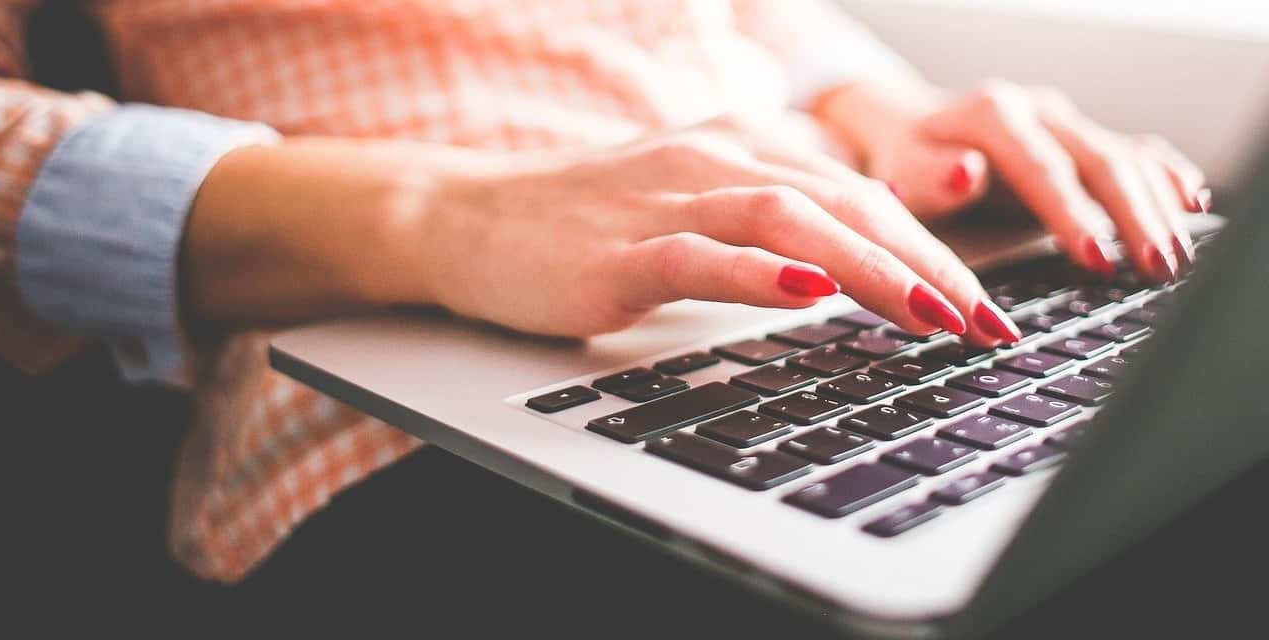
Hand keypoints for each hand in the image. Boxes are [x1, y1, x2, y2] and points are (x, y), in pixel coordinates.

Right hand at [380, 116, 1021, 344]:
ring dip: (869, 268)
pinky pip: (701, 255)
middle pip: (845, 202)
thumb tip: (851, 271)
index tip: (986, 305)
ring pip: (789, 219)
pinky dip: (758, 271)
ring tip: (931, 314)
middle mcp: (716, 159)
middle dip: (929, 264)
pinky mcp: (620, 249)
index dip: (934, 248)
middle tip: (987, 323)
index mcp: (743, 148)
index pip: (861, 195)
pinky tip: (806, 291)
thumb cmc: (588, 223)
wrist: (470, 216)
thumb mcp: (694, 210)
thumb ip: (769, 227)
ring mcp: (666, 200)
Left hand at [815, 80, 1209, 281]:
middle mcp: (1038, 112)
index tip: (1095, 259)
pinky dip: (1165, 177)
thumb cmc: (902, 159)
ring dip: (1156, 208)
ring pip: (1125, 159)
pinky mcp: (1081, 138)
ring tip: (1173, 259)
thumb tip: (966, 173)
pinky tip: (1191, 204)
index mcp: (993, 116)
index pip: (1043, 169)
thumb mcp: (899, 170)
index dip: (1073, 215)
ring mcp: (1065, 123)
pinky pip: (1135, 151)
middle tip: (1155, 267)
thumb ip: (929, 176)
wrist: (908, 125)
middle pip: (1099, 161)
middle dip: (1132, 217)